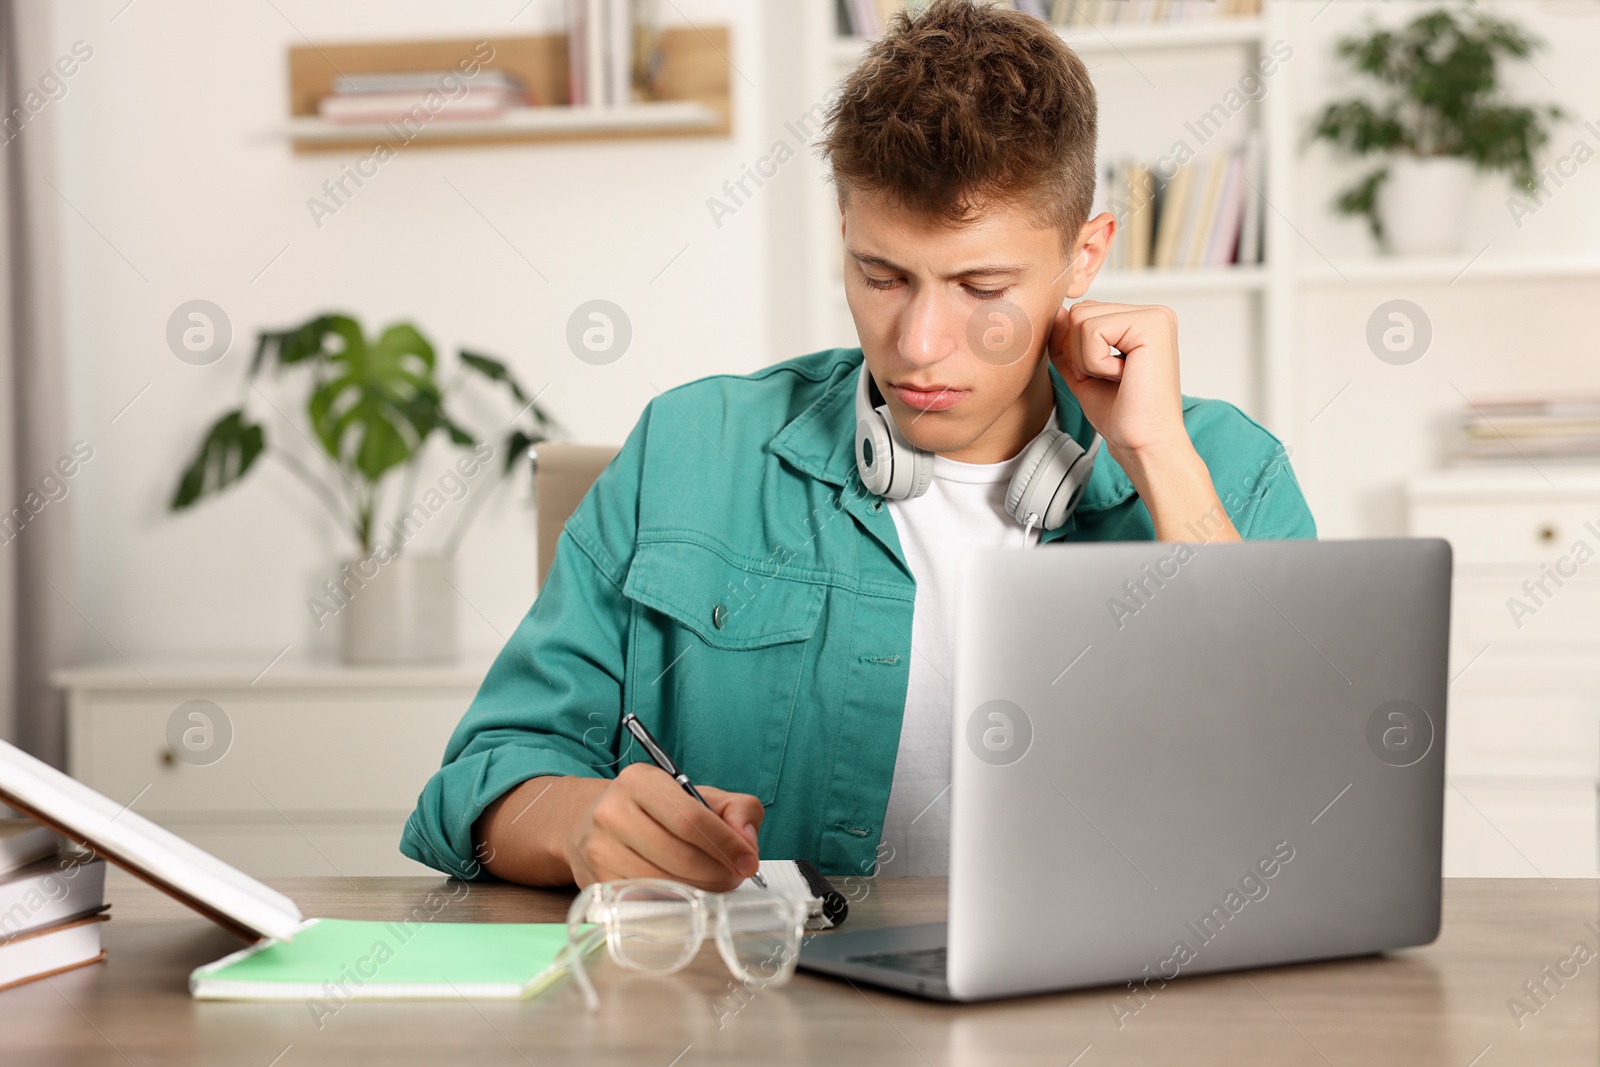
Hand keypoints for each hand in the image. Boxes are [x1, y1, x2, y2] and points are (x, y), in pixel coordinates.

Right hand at [565, 763, 763, 891]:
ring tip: (714, 885)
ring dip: (701, 892)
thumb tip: (747, 842)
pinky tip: (686, 895)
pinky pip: (648, 902)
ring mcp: (600, 850)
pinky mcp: (597, 883)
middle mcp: (613, 812)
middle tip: (734, 878)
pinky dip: (676, 903)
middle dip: (718, 873)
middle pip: (680, 856)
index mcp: (640, 781)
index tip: (748, 861)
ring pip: (665, 883)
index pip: (691, 818)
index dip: (726, 844)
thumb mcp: (698, 795)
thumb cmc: (656, 811)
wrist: (593, 823)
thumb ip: (737, 809)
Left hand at [1048, 299, 1238, 542]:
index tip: (1106, 376)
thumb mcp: (1082, 371)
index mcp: (1141, 321)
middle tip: (1110, 379)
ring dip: (1087, 359)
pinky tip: (1123, 376)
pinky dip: (1096, 362)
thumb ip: (1067, 342)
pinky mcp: (1151, 325)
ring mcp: (1154, 316)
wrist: (1143, 444)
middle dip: (1079, 353)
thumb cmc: (1121, 414)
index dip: (1076, 350)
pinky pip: (1091, 330)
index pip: (1082, 313)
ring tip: (1117, 377)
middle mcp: (1152, 313)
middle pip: (1078, 311)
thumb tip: (1057, 311)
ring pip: (1080, 318)